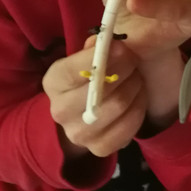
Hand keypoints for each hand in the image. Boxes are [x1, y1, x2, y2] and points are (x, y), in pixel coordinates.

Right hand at [42, 39, 146, 157]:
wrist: (85, 111)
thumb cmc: (88, 76)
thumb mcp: (86, 56)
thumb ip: (94, 46)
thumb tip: (103, 41)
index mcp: (53, 82)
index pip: (73, 70)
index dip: (101, 57)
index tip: (122, 47)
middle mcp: (60, 111)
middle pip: (100, 91)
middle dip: (123, 71)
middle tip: (134, 61)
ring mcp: (78, 134)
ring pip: (117, 108)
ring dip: (134, 89)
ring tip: (136, 78)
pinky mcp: (98, 149)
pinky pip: (127, 130)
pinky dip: (138, 110)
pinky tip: (138, 98)